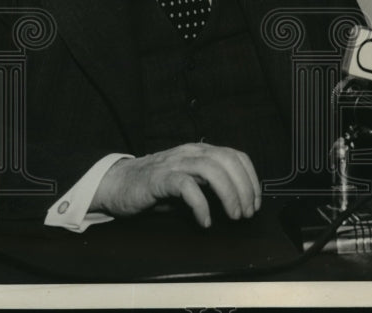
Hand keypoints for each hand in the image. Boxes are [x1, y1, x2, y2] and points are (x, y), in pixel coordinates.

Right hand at [91, 142, 260, 227]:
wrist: (117, 184)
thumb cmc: (155, 185)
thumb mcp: (188, 181)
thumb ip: (209, 184)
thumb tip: (237, 201)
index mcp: (201, 151)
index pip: (236, 156)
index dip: (251, 178)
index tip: (255, 202)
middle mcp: (191, 153)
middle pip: (228, 161)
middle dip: (244, 187)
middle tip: (246, 212)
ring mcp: (175, 164)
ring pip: (212, 169)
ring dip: (229, 194)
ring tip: (233, 215)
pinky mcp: (159, 179)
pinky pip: (186, 187)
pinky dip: (200, 204)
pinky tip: (204, 221)